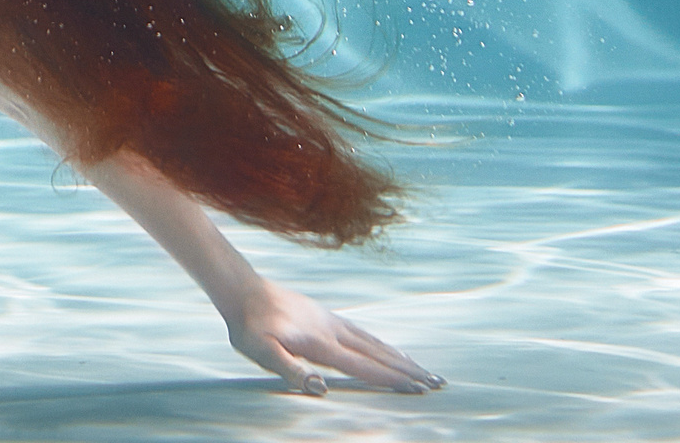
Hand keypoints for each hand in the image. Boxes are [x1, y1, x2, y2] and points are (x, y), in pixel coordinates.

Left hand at [225, 279, 442, 396]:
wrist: (242, 290)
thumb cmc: (250, 327)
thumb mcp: (262, 352)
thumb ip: (290, 370)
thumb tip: (322, 388)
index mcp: (322, 344)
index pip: (365, 367)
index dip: (393, 380)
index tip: (420, 389)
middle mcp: (333, 330)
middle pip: (378, 353)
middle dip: (408, 370)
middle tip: (437, 382)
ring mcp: (330, 320)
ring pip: (373, 341)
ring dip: (399, 356)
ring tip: (421, 368)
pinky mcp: (324, 315)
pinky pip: (361, 332)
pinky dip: (381, 342)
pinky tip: (385, 347)